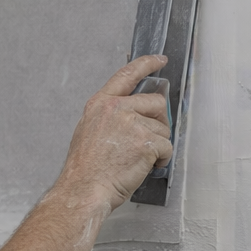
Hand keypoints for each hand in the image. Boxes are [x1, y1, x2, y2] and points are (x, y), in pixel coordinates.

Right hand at [63, 54, 173, 208]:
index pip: (127, 74)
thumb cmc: (85, 169)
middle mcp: (117, 109)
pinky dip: (161, 160)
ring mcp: (132, 124)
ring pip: (163, 129)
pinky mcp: (146, 142)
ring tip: (137, 159)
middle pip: (156, 103)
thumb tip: (134, 113)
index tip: (159, 60)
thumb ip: (110, 116)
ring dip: (157, 146)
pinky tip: (145, 166)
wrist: (84, 189)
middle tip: (150, 138)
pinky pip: (166, 147)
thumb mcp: (88, 130)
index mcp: (101, 104)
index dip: (146, 64)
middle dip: (158, 122)